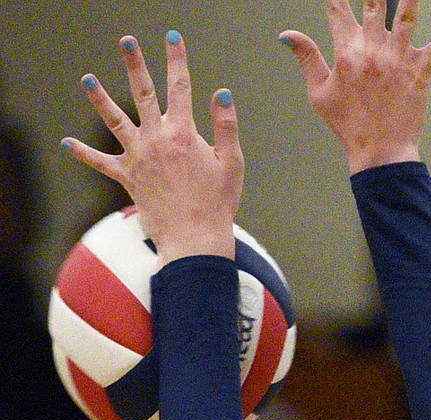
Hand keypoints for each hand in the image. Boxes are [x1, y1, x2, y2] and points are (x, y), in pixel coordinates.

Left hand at [63, 33, 241, 265]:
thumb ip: (226, 126)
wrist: (195, 239)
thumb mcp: (232, 163)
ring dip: (100, 98)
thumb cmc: (218, 204)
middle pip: (143, 93)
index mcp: (183, 132)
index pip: (180, 87)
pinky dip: (84, 154)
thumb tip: (222, 93)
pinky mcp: (128, 177)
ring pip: (115, 120)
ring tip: (87, 80)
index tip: (173, 38)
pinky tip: (67, 143)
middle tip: (126, 41)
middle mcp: (157, 139)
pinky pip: (102, 164)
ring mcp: (139, 157)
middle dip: (135, 64)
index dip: (177, 60)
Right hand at [281, 0, 430, 173]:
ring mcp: (399, 60)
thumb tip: (286, 34)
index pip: (337, 10)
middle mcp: (373, 50)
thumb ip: (306, 58)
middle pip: (374, 4)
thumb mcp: (319, 93)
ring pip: (407, 17)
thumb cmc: (349, 125)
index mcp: (346, 53)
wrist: (380, 153)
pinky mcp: (420, 73)